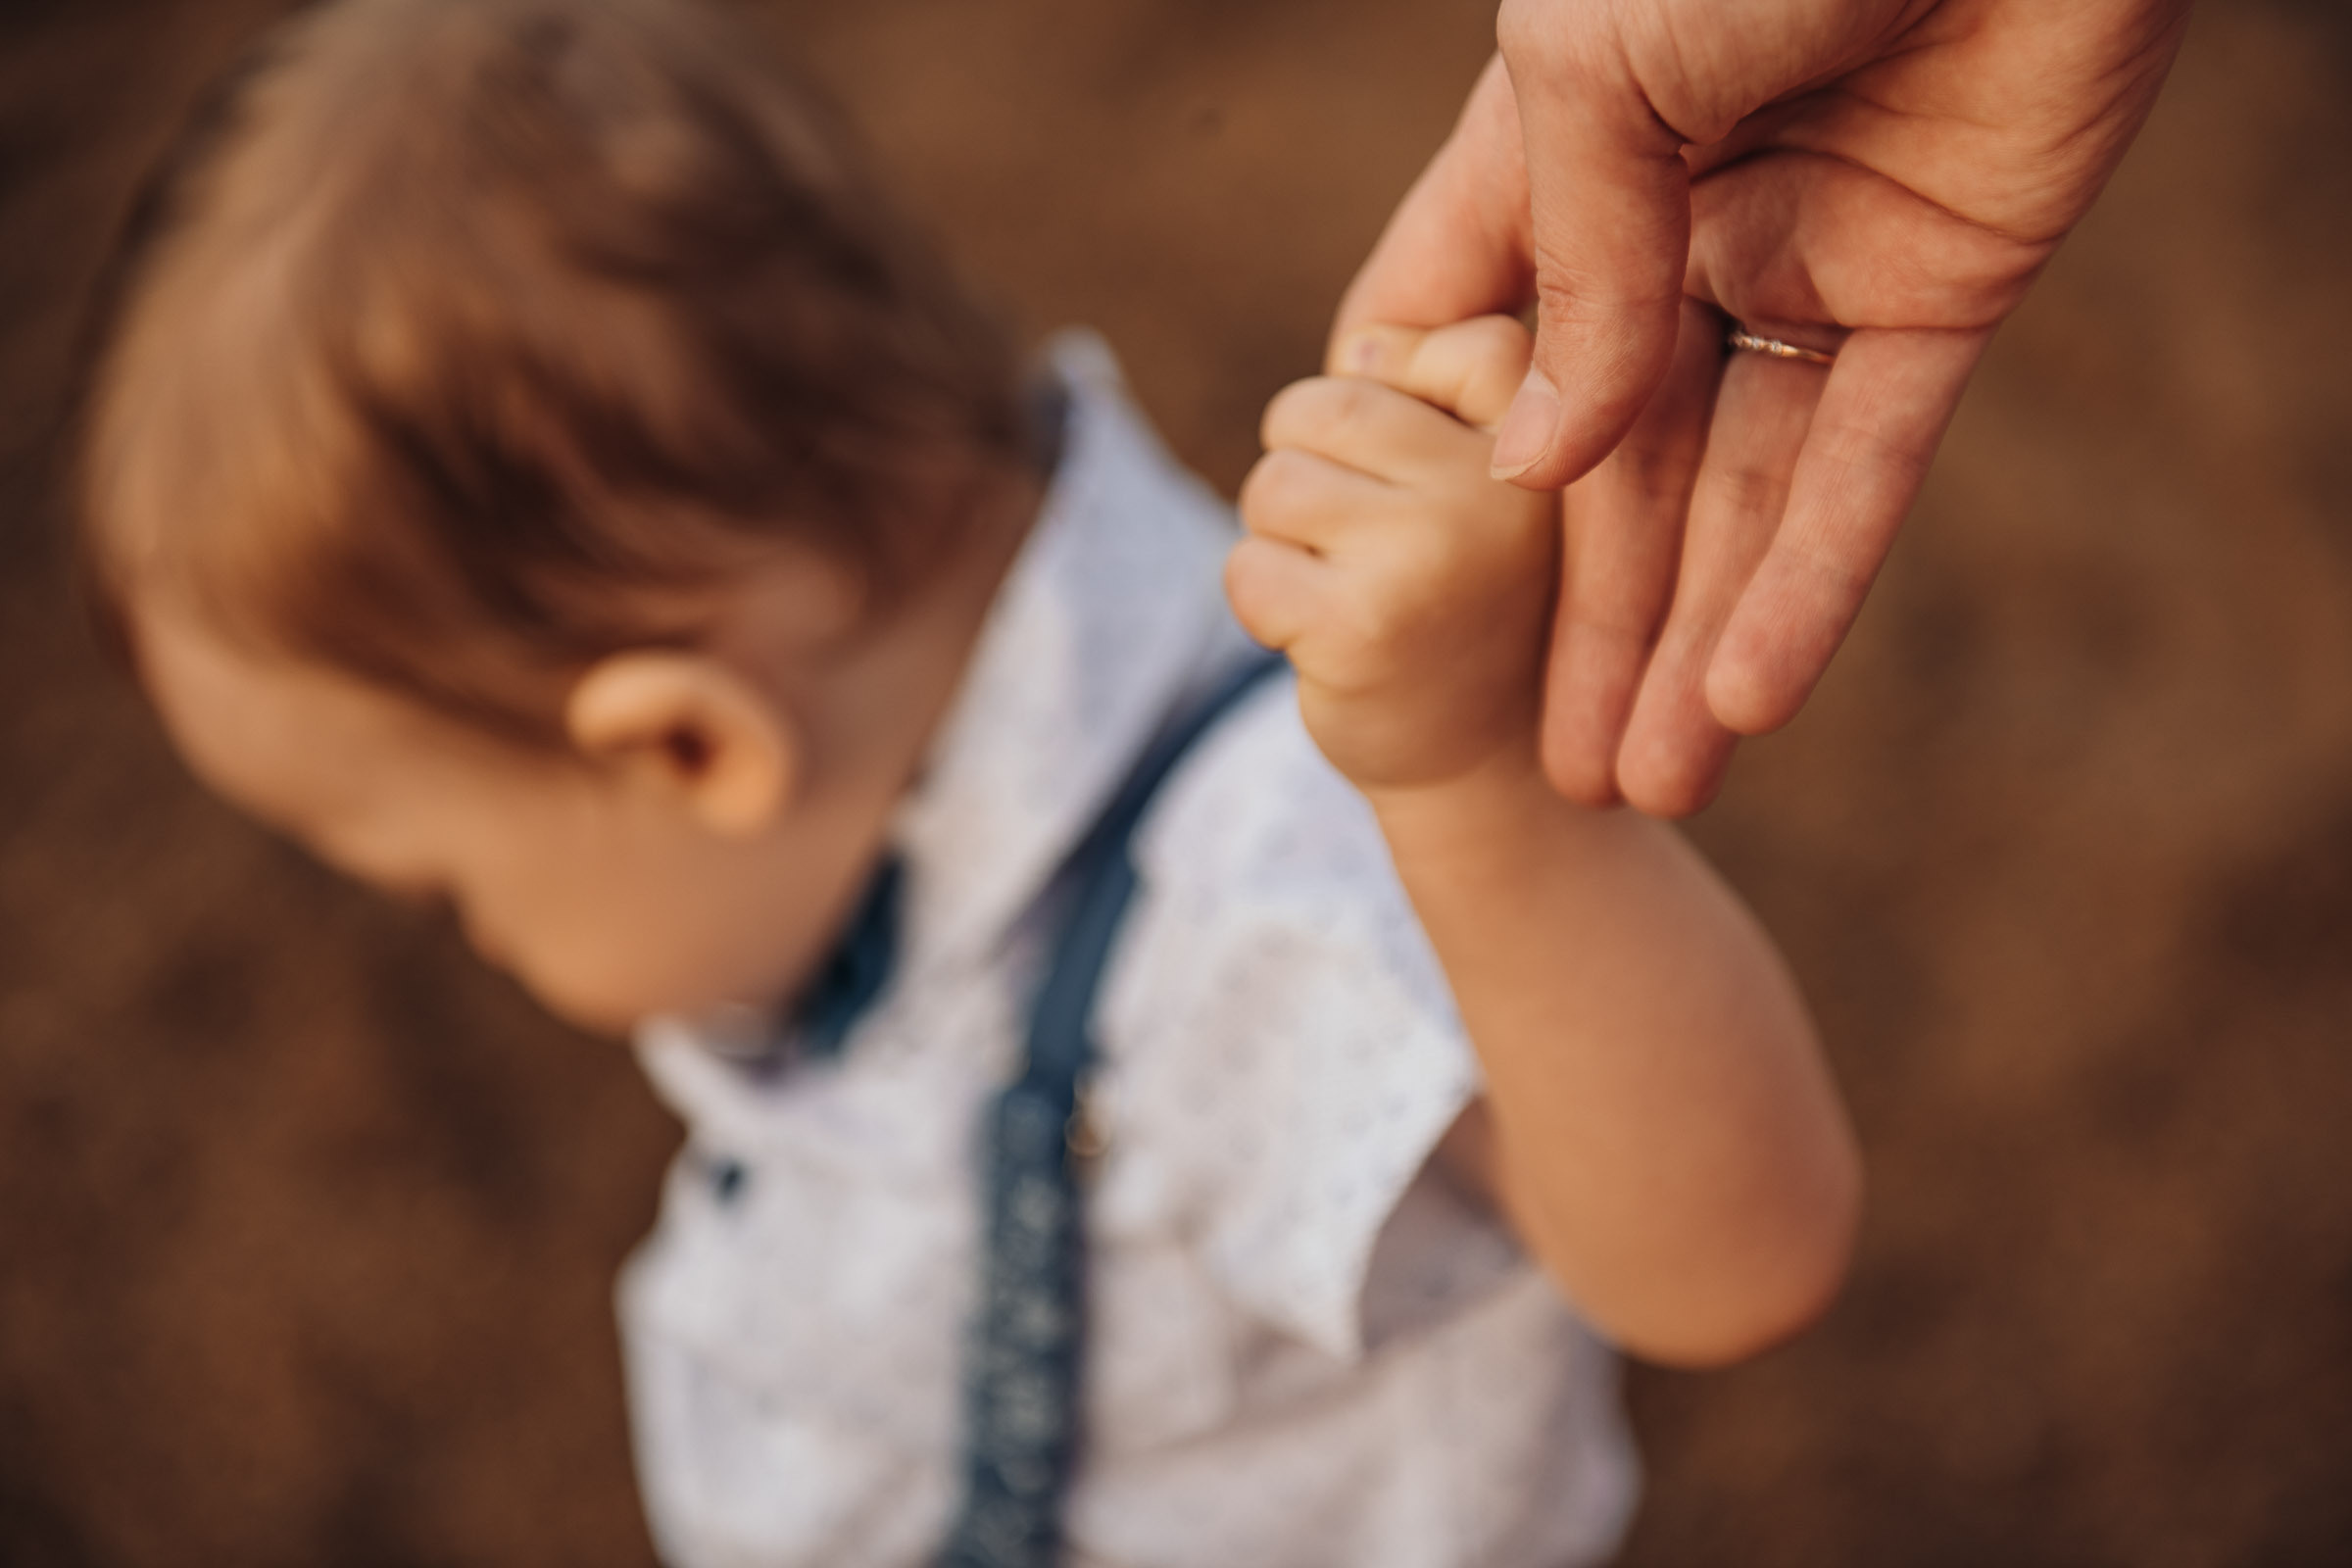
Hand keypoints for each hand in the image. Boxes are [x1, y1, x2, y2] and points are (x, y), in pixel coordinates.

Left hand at [1227, 317, 1555, 794]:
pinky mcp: (1359, 625)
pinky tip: (1330, 643)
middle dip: (1312, 468)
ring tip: (1353, 591)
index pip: (1450, 345)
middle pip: (1324, 406)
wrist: (1490, 774)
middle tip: (1368, 545)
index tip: (1428, 473)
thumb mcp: (1494, 483)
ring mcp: (1432, 554)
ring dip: (1282, 540)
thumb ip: (1442, 397)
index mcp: (1557, 440)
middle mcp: (1508, 487)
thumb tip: (1356, 349)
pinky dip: (1263, 604)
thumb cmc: (1473, 601)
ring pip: (1274, 482)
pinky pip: (1247, 567)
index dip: (1404, 391)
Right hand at [1338, 0, 2190, 812]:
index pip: (1455, 342)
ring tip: (1643, 784)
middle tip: (1553, 772)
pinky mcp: (1935, 297)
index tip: (1375, 593)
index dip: (1414, 466)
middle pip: (1606, 467)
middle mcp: (1670, 231)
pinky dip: (1810, 580)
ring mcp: (1800, 270)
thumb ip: (1567, 278)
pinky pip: (1863, 463)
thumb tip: (1528, 471)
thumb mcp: (1590, 79)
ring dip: (1687, 641)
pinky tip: (1747, 699)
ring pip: (1731, 494)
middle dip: (1581, 622)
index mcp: (1555, 162)